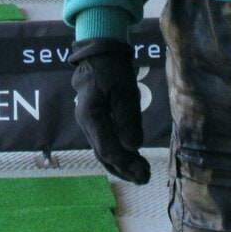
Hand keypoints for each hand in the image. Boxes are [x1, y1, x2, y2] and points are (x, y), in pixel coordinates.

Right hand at [70, 38, 150, 183]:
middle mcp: (85, 121)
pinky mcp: (92, 119)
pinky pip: (103, 142)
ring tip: (140, 173)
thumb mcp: (125, 90)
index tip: (143, 174)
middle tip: (145, 179)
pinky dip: (116, 153)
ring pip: (102, 150)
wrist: (99, 52)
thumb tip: (133, 147)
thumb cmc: (113, 68)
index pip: (107, 149)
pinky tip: (130, 158)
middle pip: (103, 154)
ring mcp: (87, 121)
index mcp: (91, 114)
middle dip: (124, 169)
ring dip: (121, 164)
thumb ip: (128, 119)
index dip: (126, 165)